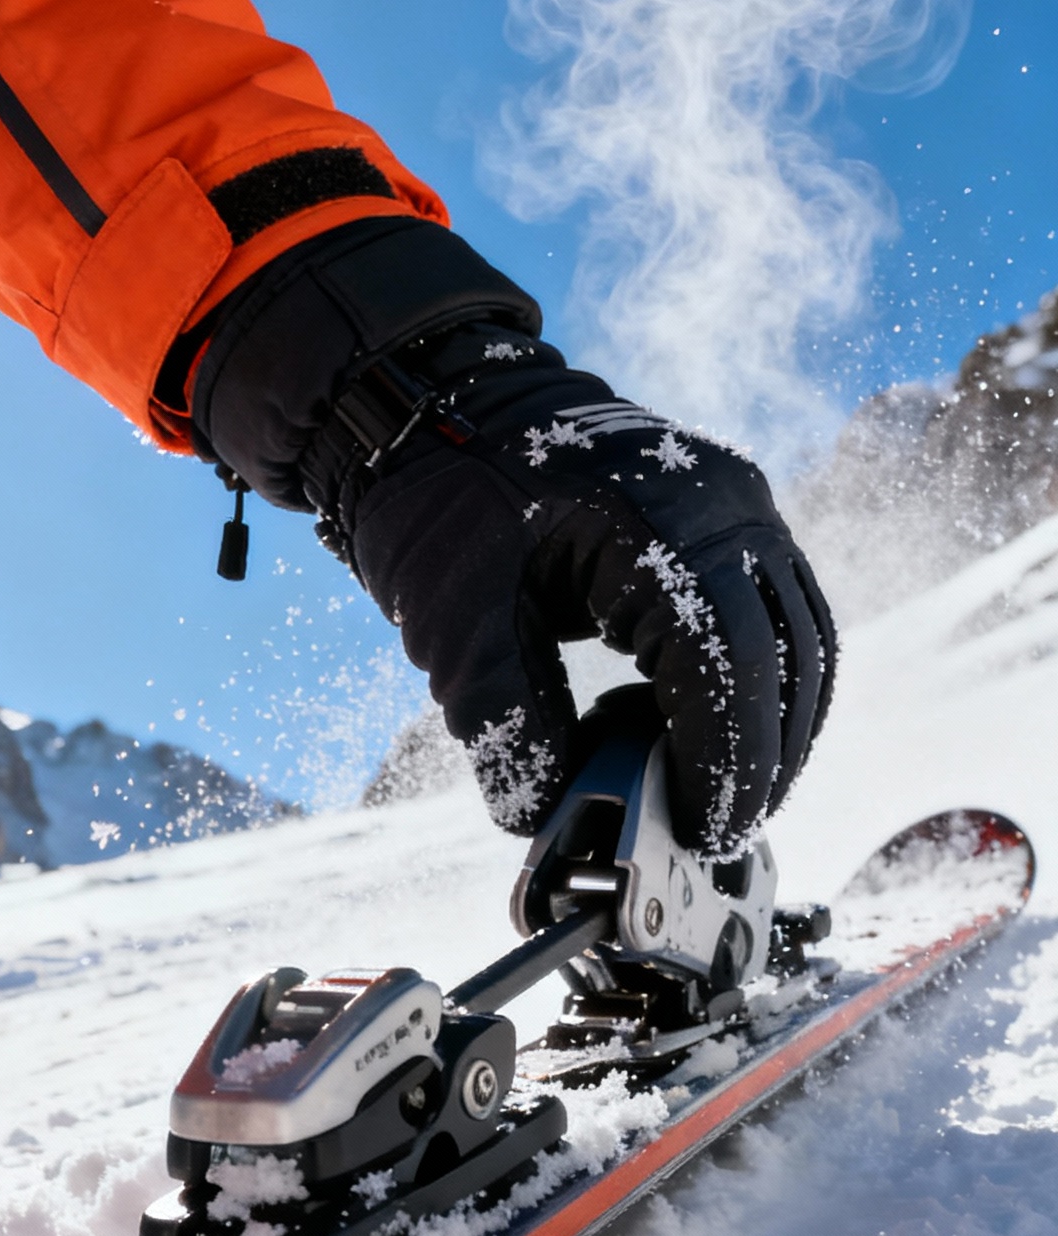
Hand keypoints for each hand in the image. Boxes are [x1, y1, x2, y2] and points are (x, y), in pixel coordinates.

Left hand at [191, 219, 834, 853]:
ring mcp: (737, 501)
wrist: (433, 397)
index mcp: (661, 521)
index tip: (704, 832)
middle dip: (763, 761)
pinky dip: (764, 683)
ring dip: (778, 728)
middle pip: (787, 657)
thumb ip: (506, 726)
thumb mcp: (453, 625)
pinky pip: (777, 611)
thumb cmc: (439, 498)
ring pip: (801, 637)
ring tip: (728, 801)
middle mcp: (726, 503)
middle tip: (720, 837)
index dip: (728, 764)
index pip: (730, 666)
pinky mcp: (727, 514)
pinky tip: (719, 738)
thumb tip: (547, 818)